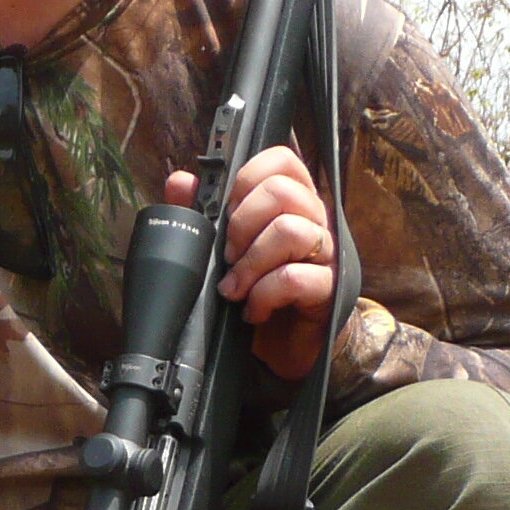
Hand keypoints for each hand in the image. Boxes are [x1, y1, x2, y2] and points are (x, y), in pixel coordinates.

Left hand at [163, 147, 336, 381]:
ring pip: (290, 231)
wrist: (287, 348)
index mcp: (292, 203)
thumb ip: (202, 214)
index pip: (281, 161)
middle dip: (242, 224)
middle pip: (284, 191)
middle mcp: (314, 220)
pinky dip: (263, 295)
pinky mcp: (330, 289)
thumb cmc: (258, 291)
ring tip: (235, 288)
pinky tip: (253, 310)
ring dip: (250, 264)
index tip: (227, 211)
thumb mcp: (224, 251)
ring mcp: (326, 254)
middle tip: (228, 256)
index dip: (248, 179)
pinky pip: (294, 278)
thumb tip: (180, 182)